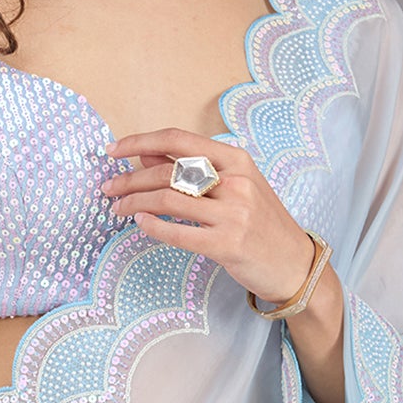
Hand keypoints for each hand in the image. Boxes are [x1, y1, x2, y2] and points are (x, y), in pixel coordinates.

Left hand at [103, 127, 315, 304]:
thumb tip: (145, 154)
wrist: (294, 263)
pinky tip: (139, 222)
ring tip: (117, 207)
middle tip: (108, 188)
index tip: (113, 150)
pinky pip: (178, 232)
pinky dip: (152, 225)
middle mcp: (236, 182)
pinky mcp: (228, 244)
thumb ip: (190, 168)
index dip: (140, 141)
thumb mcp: (233, 185)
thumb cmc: (260, 222)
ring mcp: (234, 213)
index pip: (179, 139)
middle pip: (167, 171)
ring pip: (167, 199)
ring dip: (133, 202)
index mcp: (236, 160)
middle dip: (129, 178)